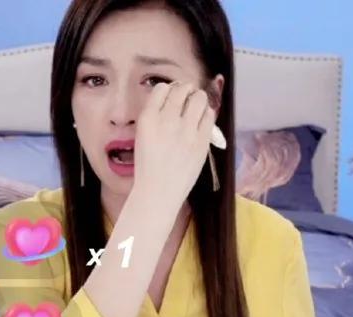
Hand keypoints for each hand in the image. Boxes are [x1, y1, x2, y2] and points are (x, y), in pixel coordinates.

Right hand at [131, 82, 215, 215]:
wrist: (158, 192)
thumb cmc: (148, 167)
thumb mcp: (142, 137)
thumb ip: (155, 117)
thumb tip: (173, 100)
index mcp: (148, 119)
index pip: (162, 89)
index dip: (169, 91)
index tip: (172, 98)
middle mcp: (167, 120)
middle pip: (183, 89)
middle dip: (186, 92)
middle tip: (186, 101)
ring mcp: (186, 131)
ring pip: (200, 98)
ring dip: (198, 100)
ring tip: (196, 109)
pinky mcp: (202, 141)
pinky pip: (209, 115)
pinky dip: (206, 114)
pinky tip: (201, 122)